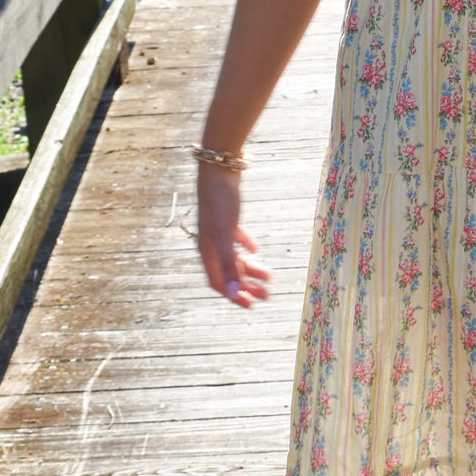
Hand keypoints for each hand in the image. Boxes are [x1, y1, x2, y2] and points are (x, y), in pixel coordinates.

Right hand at [195, 164, 270, 305]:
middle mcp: (210, 244)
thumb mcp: (225, 235)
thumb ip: (230, 264)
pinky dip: (246, 245)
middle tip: (267, 295)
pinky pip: (235, 238)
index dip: (234, 295)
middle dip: (247, 286)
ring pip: (234, 257)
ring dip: (251, 268)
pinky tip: (256, 248)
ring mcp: (218, 231)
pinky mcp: (227, 218)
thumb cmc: (220, 202)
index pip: (219, 282)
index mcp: (207, 251)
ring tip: (269, 276)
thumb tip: (233, 293)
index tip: (251, 305)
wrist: (219, 170)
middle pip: (229, 272)